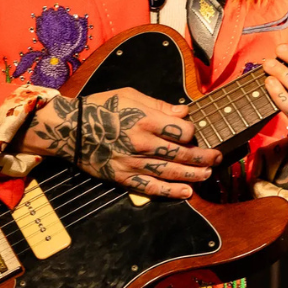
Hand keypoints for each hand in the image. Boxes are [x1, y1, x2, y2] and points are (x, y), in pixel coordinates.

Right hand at [20, 88, 220, 198]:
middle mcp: (142, 143)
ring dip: (193, 174)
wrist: (69, 130)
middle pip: (181, 153)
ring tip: (208, 174)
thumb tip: (184, 111)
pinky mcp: (123, 177)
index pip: (181, 130)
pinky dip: (170, 192)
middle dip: (203, 156)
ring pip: (170, 172)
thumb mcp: (130, 95)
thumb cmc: (100, 107)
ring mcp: (133, 162)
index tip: (194, 131)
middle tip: (217, 157)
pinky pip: (150, 187)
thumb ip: (159, 104)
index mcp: (145, 119)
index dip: (192, 131)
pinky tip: (187, 193)